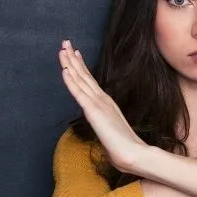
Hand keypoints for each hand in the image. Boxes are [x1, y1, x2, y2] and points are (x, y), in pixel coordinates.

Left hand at [58, 39, 145, 172]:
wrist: (134, 154)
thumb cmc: (124, 148)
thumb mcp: (112, 133)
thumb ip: (107, 127)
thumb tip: (106, 133)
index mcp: (105, 103)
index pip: (90, 81)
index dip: (81, 66)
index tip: (75, 53)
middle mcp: (101, 99)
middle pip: (84, 75)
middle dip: (73, 58)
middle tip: (65, 42)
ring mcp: (98, 104)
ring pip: (80, 80)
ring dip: (70, 64)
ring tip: (62, 49)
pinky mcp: (93, 111)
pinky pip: (79, 94)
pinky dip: (71, 81)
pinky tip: (65, 70)